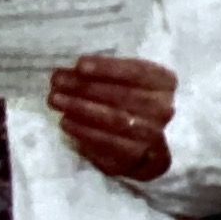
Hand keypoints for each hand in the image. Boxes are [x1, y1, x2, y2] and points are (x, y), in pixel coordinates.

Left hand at [51, 54, 178, 181]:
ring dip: (80, 108)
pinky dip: (83, 131)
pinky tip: (66, 122)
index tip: (79, 64)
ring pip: (114, 118)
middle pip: (123, 95)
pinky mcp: (137, 155)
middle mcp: (164, 108)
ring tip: (56, 100)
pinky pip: (108, 141)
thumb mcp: (129, 82)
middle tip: (57, 82)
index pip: (137, 72)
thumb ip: (108, 75)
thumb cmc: (132, 103)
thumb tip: (72, 72)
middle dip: (85, 87)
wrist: (148, 144)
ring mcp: (153, 133)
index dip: (107, 68)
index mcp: (164, 83)